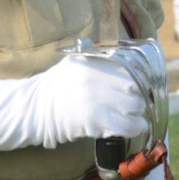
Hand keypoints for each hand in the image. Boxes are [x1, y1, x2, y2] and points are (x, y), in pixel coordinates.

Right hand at [33, 54, 147, 145]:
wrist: (38, 106)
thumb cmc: (59, 83)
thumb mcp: (77, 60)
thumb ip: (98, 55)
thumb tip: (122, 51)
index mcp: (97, 65)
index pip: (132, 70)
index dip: (140, 79)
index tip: (140, 85)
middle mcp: (100, 82)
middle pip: (136, 89)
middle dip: (139, 96)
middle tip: (136, 101)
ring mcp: (98, 103)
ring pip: (134, 108)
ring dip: (138, 112)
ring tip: (136, 115)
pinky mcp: (95, 123)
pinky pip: (124, 127)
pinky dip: (133, 127)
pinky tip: (135, 126)